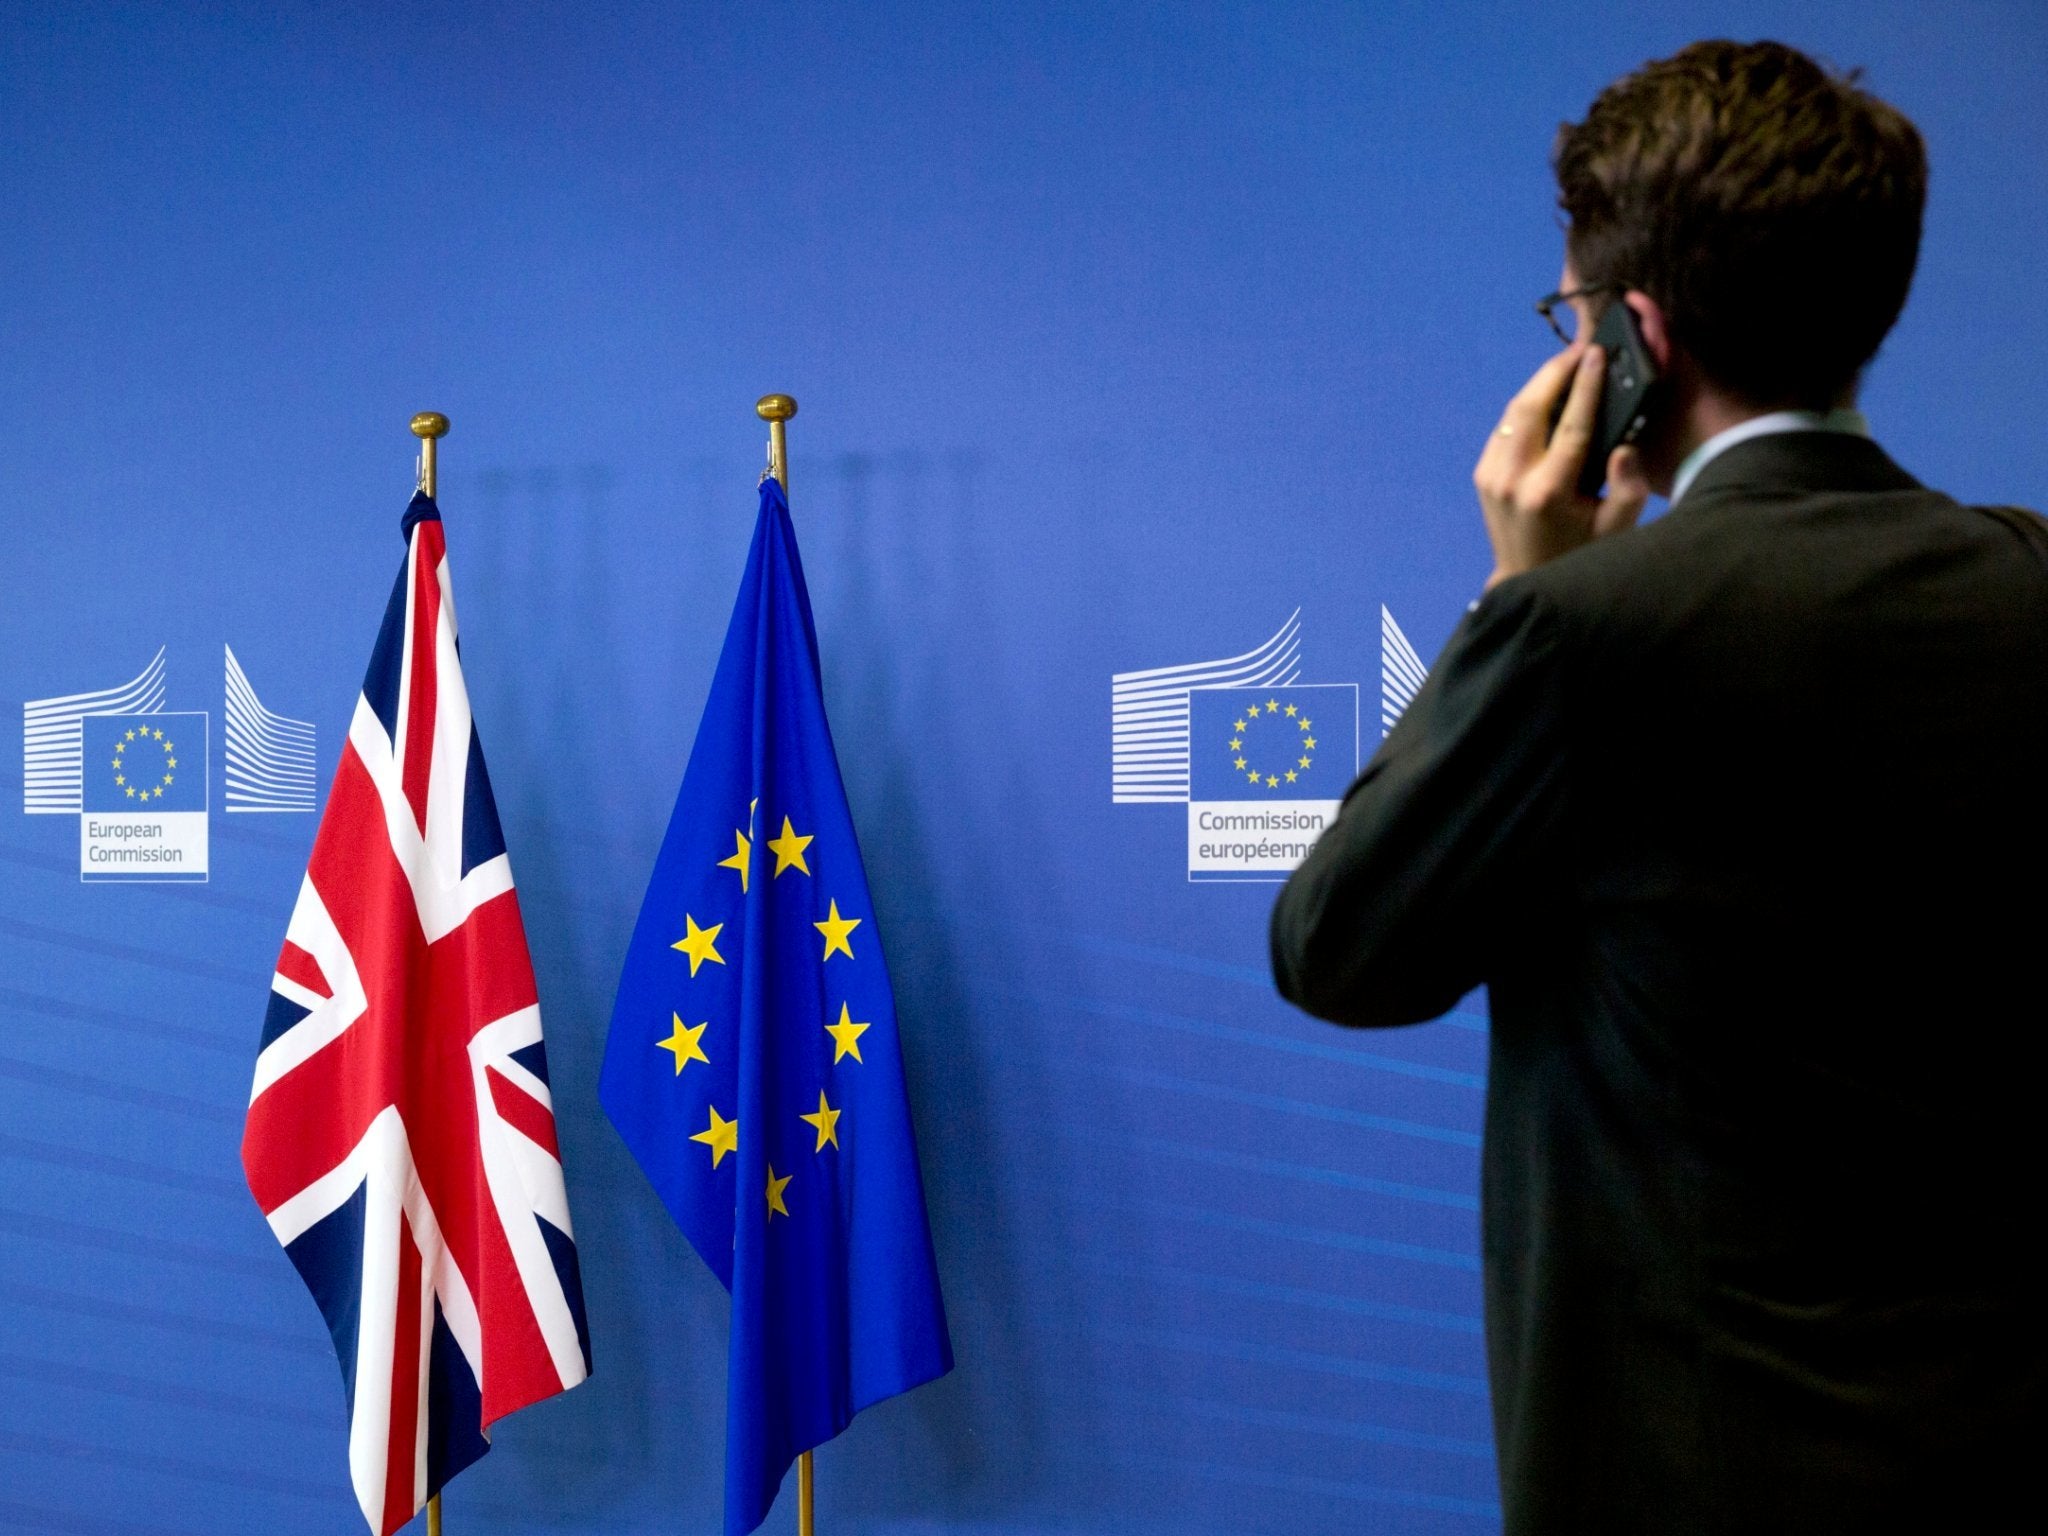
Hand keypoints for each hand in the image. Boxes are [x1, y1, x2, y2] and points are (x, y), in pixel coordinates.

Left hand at [1474, 343, 1650, 588]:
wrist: (1526, 577)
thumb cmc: (1579, 553)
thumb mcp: (1615, 529)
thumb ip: (1628, 488)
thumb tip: (1626, 446)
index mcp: (1548, 492)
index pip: (1571, 425)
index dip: (1585, 385)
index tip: (1597, 353)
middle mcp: (1513, 480)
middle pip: (1531, 406)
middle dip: (1556, 371)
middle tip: (1581, 349)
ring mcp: (1491, 476)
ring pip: (1513, 412)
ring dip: (1540, 384)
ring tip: (1569, 365)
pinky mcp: (1482, 473)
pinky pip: (1505, 426)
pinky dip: (1526, 406)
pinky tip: (1548, 395)